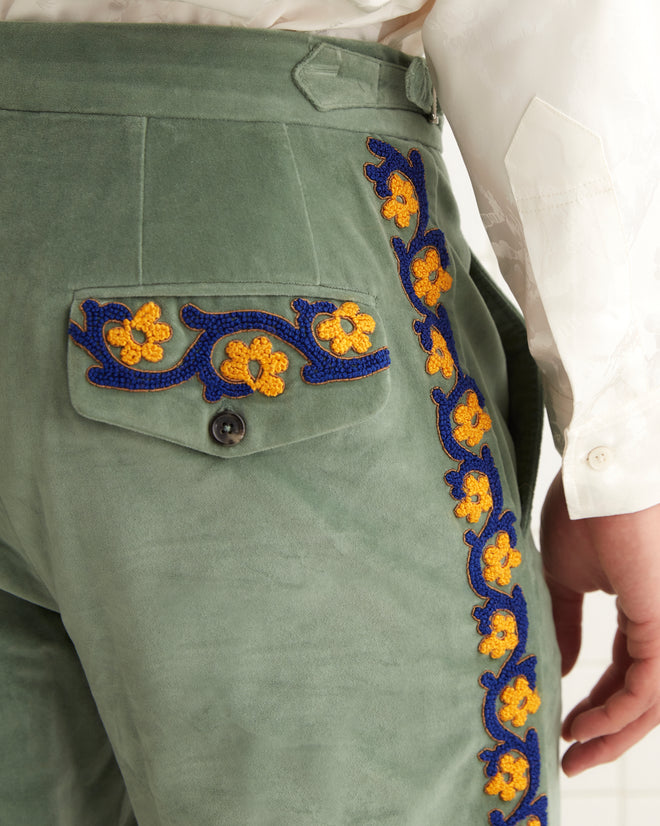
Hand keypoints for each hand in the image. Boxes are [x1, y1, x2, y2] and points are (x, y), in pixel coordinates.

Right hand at [540, 472, 659, 775]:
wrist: (595, 481)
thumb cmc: (580, 515)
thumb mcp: (563, 579)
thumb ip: (566, 624)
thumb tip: (564, 667)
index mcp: (642, 609)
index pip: (625, 670)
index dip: (597, 702)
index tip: (565, 724)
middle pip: (644, 697)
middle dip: (608, 732)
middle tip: (573, 756)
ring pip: (651, 703)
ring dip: (613, 735)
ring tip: (576, 752)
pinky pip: (648, 691)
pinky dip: (617, 715)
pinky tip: (585, 727)